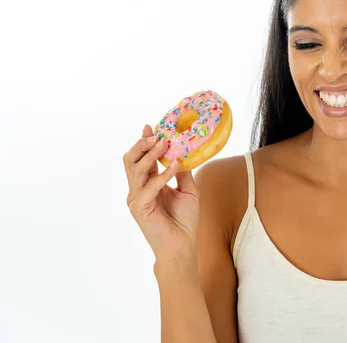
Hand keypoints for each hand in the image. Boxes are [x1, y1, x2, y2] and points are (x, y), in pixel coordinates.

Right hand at [123, 124, 199, 264]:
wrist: (182, 246)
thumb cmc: (184, 221)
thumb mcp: (188, 190)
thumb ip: (184, 173)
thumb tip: (185, 152)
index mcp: (148, 184)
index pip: (141, 158)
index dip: (144, 142)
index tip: (152, 126)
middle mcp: (138, 189)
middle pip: (131, 160)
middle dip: (142, 144)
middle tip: (157, 133)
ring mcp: (137, 199)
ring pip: (136, 169)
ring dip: (151, 154)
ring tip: (165, 143)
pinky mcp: (139, 208)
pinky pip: (149, 187)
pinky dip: (162, 175)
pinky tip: (175, 166)